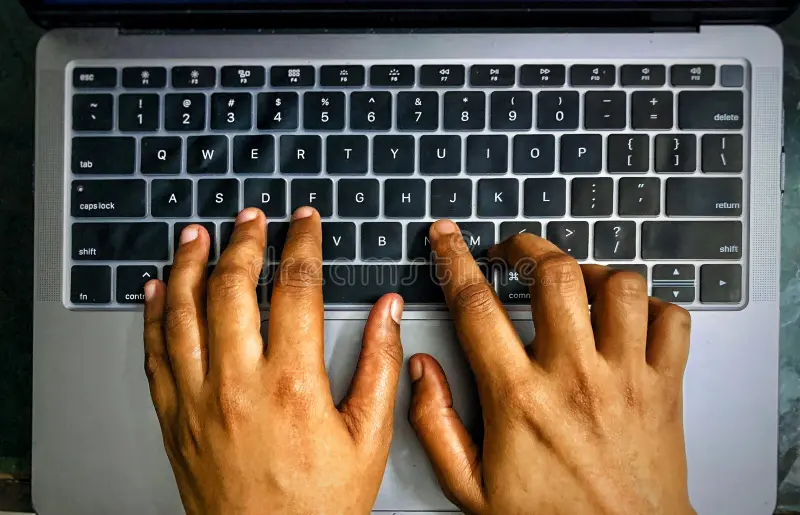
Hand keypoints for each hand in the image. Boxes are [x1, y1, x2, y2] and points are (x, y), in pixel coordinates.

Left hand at [143, 207, 403, 514]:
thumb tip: (389, 312)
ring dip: (190, 264)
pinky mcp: (174, 418)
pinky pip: (155, 353)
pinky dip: (153, 314)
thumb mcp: (369, 438)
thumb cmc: (318, 506)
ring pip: (183, 311)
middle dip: (243, 242)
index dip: (302, 245)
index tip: (305, 223)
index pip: (296, 288)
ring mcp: (198, 399)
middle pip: (232, 287)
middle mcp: (238, 383)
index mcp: (292, 383)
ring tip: (198, 233)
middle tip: (252, 219)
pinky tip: (158, 289)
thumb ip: (381, 366)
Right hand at [408, 220, 694, 514]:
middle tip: (515, 253)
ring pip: (621, 287)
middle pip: (556, 275)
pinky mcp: (665, 388)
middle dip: (528, 247)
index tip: (448, 237)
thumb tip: (419, 370)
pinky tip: (628, 317)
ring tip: (576, 283)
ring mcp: (625, 379)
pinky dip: (653, 306)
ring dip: (593, 272)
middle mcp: (575, 378)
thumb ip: (435, 424)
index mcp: (520, 398)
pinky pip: (673, 321)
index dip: (455, 259)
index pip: (477, 307)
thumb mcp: (470, 487)